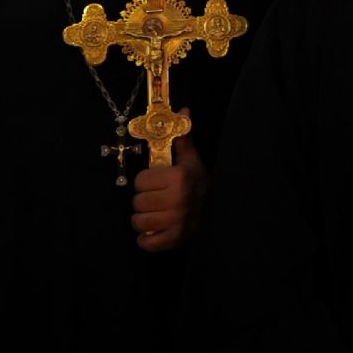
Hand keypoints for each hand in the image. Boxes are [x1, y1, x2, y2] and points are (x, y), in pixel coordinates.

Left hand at [131, 127, 206, 252]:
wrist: (215, 214)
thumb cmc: (197, 185)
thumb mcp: (191, 161)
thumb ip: (182, 138)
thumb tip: (184, 109)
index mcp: (180, 177)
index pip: (140, 181)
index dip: (147, 182)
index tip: (159, 183)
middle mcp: (178, 199)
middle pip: (136, 202)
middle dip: (144, 201)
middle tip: (158, 199)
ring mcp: (177, 222)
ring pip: (138, 221)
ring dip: (144, 219)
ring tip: (157, 214)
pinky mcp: (174, 240)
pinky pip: (145, 242)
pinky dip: (147, 239)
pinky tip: (156, 230)